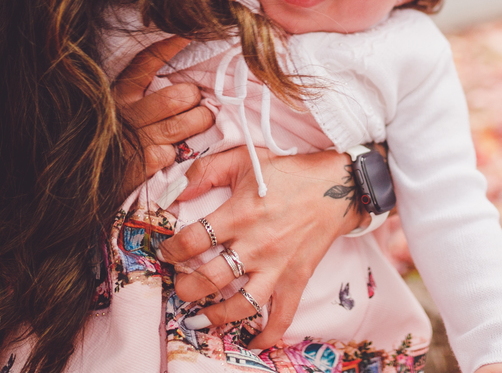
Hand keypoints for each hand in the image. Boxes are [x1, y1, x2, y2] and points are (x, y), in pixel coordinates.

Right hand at [113, 36, 214, 189]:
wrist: (87, 184)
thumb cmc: (114, 143)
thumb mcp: (120, 113)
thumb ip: (144, 97)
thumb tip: (180, 82)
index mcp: (119, 94)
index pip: (146, 63)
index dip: (168, 47)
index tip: (187, 34)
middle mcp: (126, 112)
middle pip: (178, 96)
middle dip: (196, 99)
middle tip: (198, 104)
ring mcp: (136, 138)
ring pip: (186, 122)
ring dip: (200, 122)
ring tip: (200, 122)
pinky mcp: (143, 163)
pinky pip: (177, 152)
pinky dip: (180, 153)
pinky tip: (172, 153)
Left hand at [157, 146, 363, 348]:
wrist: (335, 186)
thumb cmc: (286, 172)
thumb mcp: (242, 159)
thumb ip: (204, 171)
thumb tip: (174, 191)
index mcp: (240, 215)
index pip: (193, 241)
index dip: (171, 250)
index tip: (166, 253)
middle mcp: (256, 245)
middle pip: (210, 278)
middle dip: (185, 287)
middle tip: (178, 285)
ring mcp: (277, 267)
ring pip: (240, 304)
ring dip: (214, 316)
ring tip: (198, 317)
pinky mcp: (296, 280)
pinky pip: (281, 317)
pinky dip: (266, 336)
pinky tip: (250, 342)